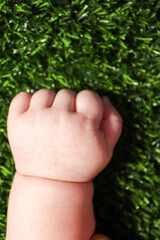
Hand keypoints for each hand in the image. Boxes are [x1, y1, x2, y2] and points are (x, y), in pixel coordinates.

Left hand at [7, 89, 121, 181]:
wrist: (50, 182)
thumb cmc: (81, 164)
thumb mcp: (106, 149)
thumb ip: (113, 121)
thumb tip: (104, 98)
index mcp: (84, 124)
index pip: (89, 95)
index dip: (88, 105)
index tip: (84, 117)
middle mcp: (59, 119)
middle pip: (67, 93)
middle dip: (69, 106)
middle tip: (66, 126)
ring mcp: (36, 120)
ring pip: (46, 93)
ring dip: (50, 104)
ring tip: (51, 123)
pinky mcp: (17, 123)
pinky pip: (22, 97)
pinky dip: (27, 102)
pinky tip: (35, 116)